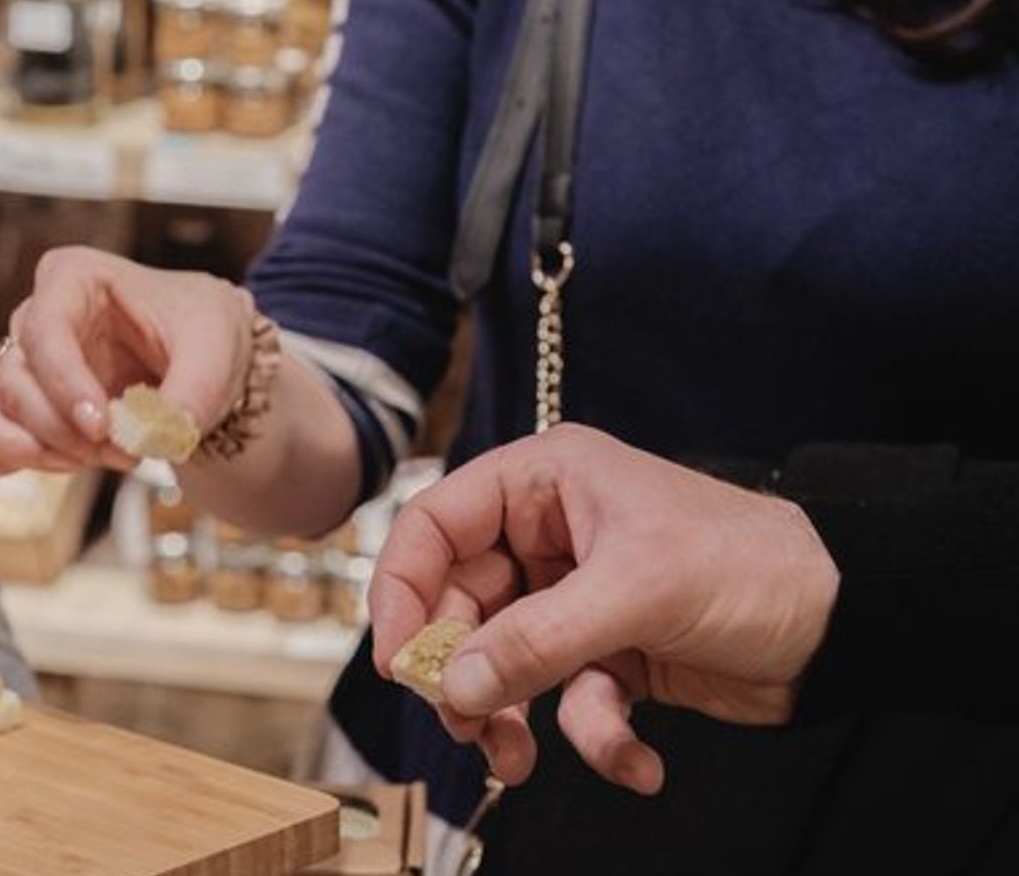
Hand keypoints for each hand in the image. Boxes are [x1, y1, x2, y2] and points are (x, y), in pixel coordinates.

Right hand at [0, 246, 256, 474]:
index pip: (44, 331)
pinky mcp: (14, 402)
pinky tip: (55, 466)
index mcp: (74, 277)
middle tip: (126, 453)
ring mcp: (21, 360)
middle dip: (65, 431)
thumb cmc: (203, 332)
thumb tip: (158, 436)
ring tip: (96, 461)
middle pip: (16, 380)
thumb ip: (194, 389)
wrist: (204, 363)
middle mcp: (36, 315)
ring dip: (34, 450)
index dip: (64, 385)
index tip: (102, 427)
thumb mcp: (217, 345)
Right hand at [367, 425, 839, 795]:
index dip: (402, 589)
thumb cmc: (751, 564)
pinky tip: (638, 760)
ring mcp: (576, 598)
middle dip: (463, 672)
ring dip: (513, 716)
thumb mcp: (636, 592)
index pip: (435, 525)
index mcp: (545, 484)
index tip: (399, 657)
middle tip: (466, 722)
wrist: (846, 623)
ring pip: (504, 662)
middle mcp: (549, 536)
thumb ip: (536, 639)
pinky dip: (593, 738)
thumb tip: (454, 685)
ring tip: (524, 758)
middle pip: (460, 606)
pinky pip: (567, 701)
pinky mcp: (608, 654)